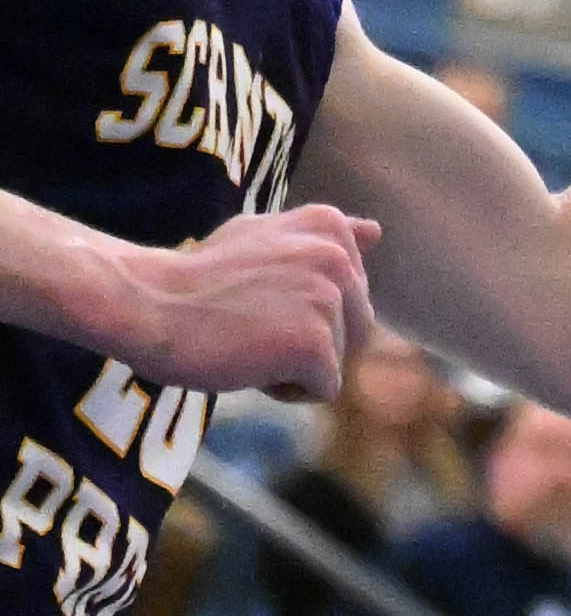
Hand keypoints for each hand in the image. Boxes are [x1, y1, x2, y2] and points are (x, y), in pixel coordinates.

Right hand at [98, 201, 377, 398]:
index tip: (256, 296)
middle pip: (354, 329)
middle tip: (249, 323)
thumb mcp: (264, 236)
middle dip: (309, 339)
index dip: (303, 308)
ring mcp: (329, 300)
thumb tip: (376, 232)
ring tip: (244, 339)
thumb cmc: (196, 278)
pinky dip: (286, 389)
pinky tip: (248, 363)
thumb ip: (321, 238)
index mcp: (328, 226)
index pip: (350, 293)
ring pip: (336, 361)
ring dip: (292, 364)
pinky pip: (322, 389)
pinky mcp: (315, 344)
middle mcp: (337, 257)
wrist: (148, 304)